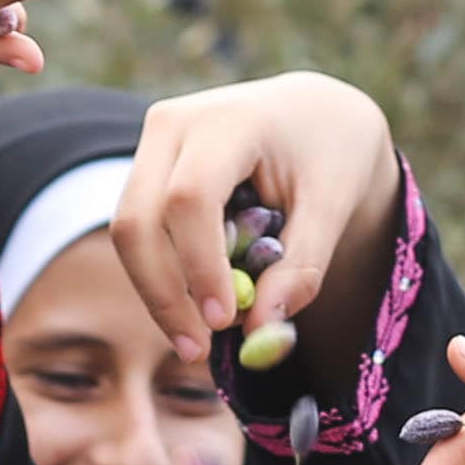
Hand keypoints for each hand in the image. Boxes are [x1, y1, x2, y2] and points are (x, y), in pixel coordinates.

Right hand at [78, 71, 409, 369]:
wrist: (313, 113)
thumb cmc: (331, 155)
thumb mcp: (335, 208)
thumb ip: (301, 268)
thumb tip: (260, 330)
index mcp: (229, 119)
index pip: (192, 198)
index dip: (200, 266)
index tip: (225, 322)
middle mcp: (174, 124)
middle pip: (139, 219)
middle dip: (162, 293)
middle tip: (198, 351)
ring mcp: (153, 145)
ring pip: (129, 232)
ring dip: (159, 292)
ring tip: (201, 340)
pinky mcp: (147, 169)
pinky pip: (140, 232)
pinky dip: (164, 276)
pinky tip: (199, 307)